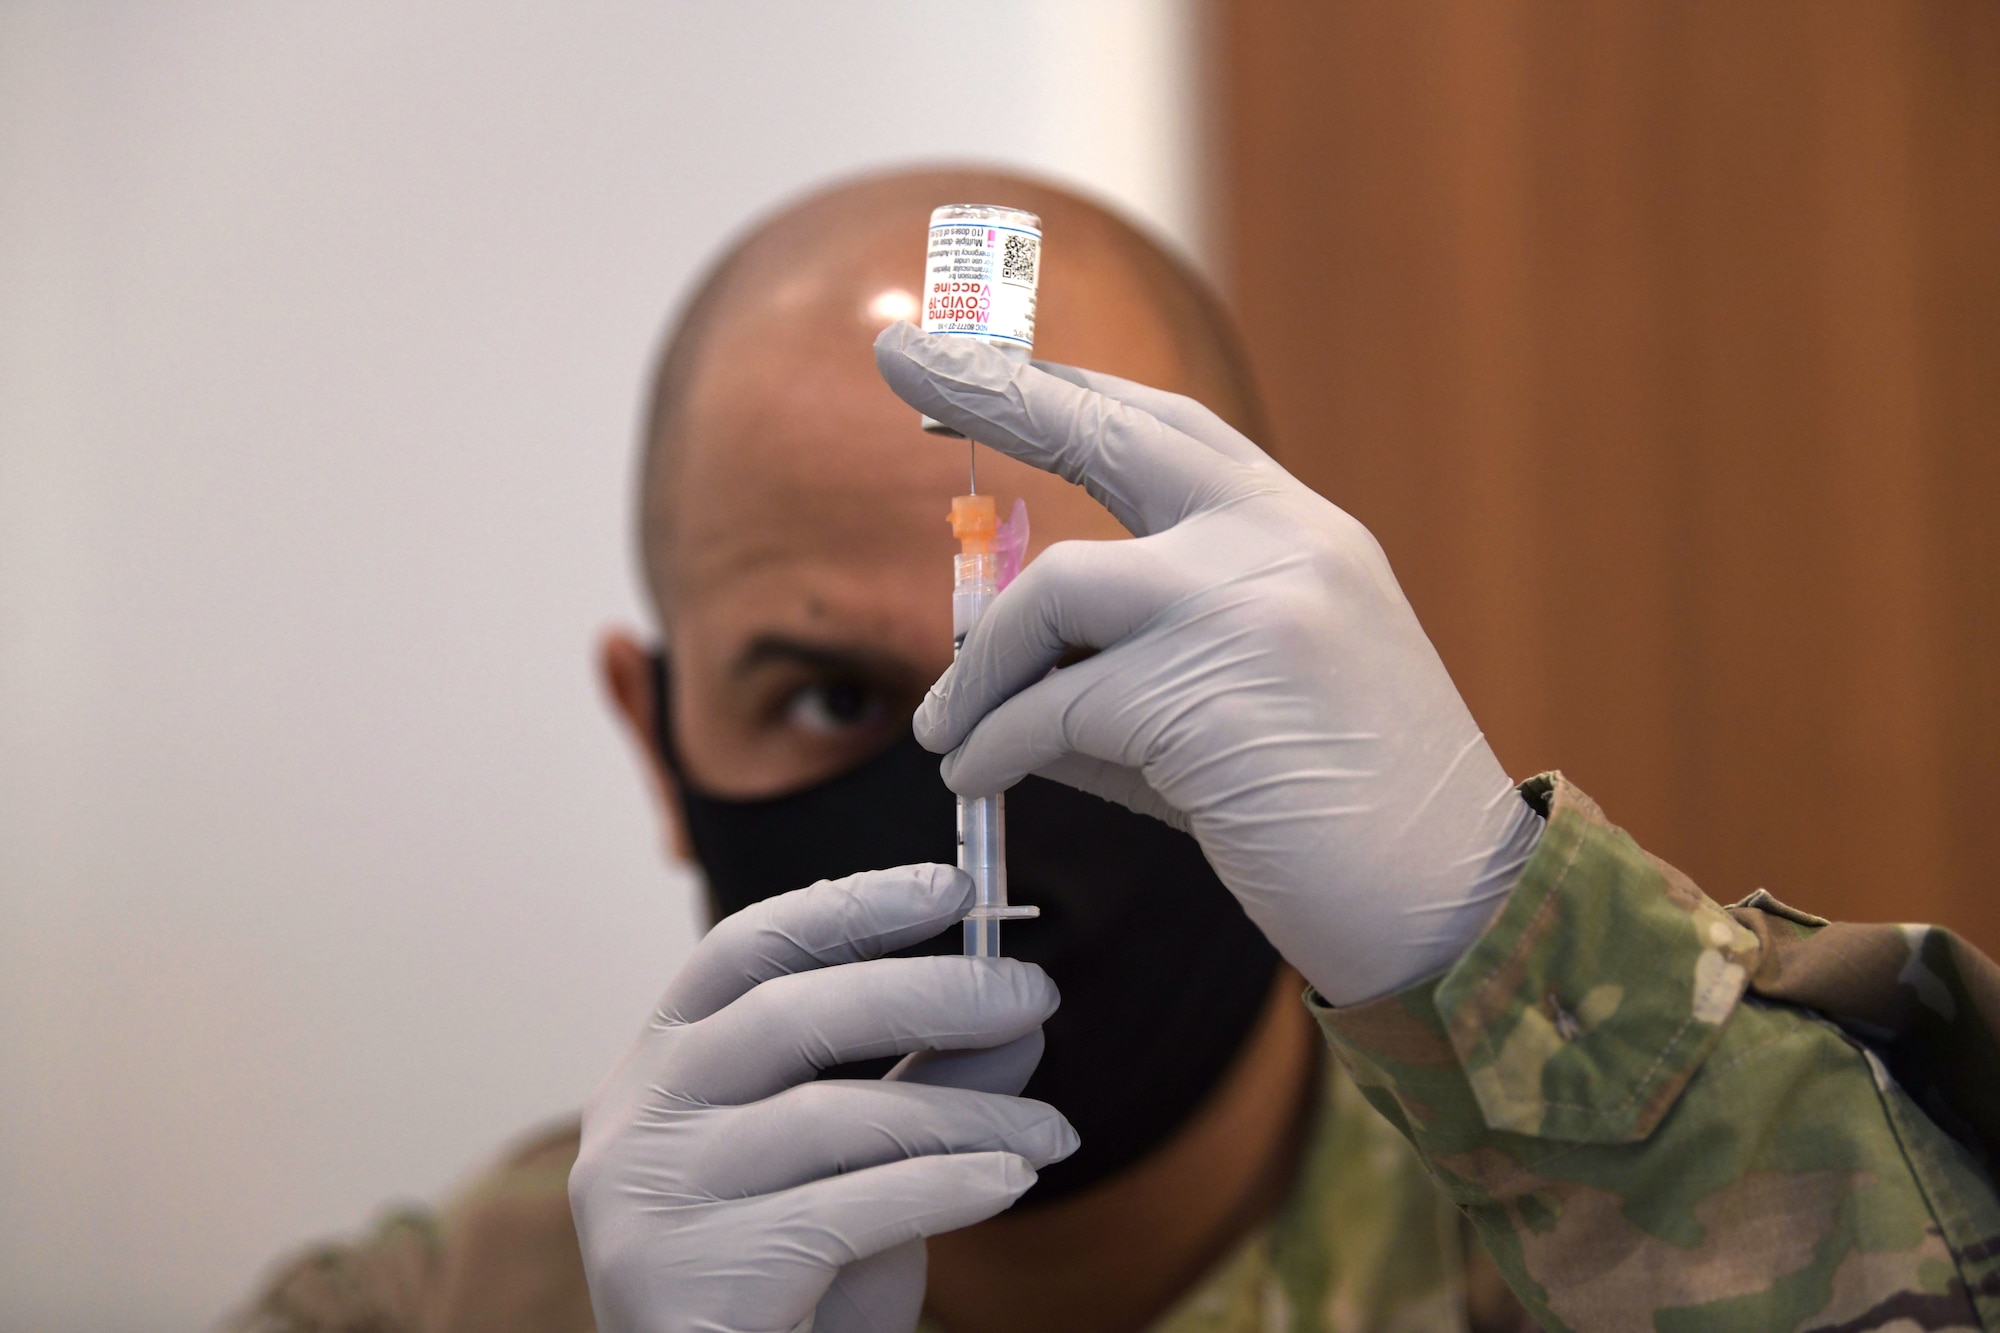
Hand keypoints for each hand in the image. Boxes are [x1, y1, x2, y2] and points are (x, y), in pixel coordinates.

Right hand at [569, 863, 1075, 1332]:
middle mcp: (634, 1118)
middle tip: (1033, 992)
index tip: (952, 889)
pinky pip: (841, 1211)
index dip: (848, 907)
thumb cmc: (797, 1283)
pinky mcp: (681, 1282)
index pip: (744, 949)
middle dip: (928, 992)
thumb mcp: (864, 1166)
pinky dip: (944, 1187)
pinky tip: (1010, 1180)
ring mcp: (646, 1201)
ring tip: (1053, 1134)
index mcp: (663, 1064)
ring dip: (965, 1113)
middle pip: (786, 1015)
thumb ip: (925, 1085)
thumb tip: (1018, 1017)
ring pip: (828, 1118)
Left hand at [875, 324, 1544, 1006]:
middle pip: (1106, 432)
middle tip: (902, 357)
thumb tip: (994, 669)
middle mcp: (1280, 542)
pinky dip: (994, 744)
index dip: (1065, 387)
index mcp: (1300, 530)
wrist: (1457, 908)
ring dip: (978, 669)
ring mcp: (1249, 608)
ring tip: (945, 735)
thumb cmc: (1347, 813)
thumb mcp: (1252, 696)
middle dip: (992, 388)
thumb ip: (1138, 658)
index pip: (1164, 425)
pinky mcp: (1208, 698)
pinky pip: (1052, 708)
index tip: (981, 357)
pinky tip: (975, 780)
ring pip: (1052, 592)